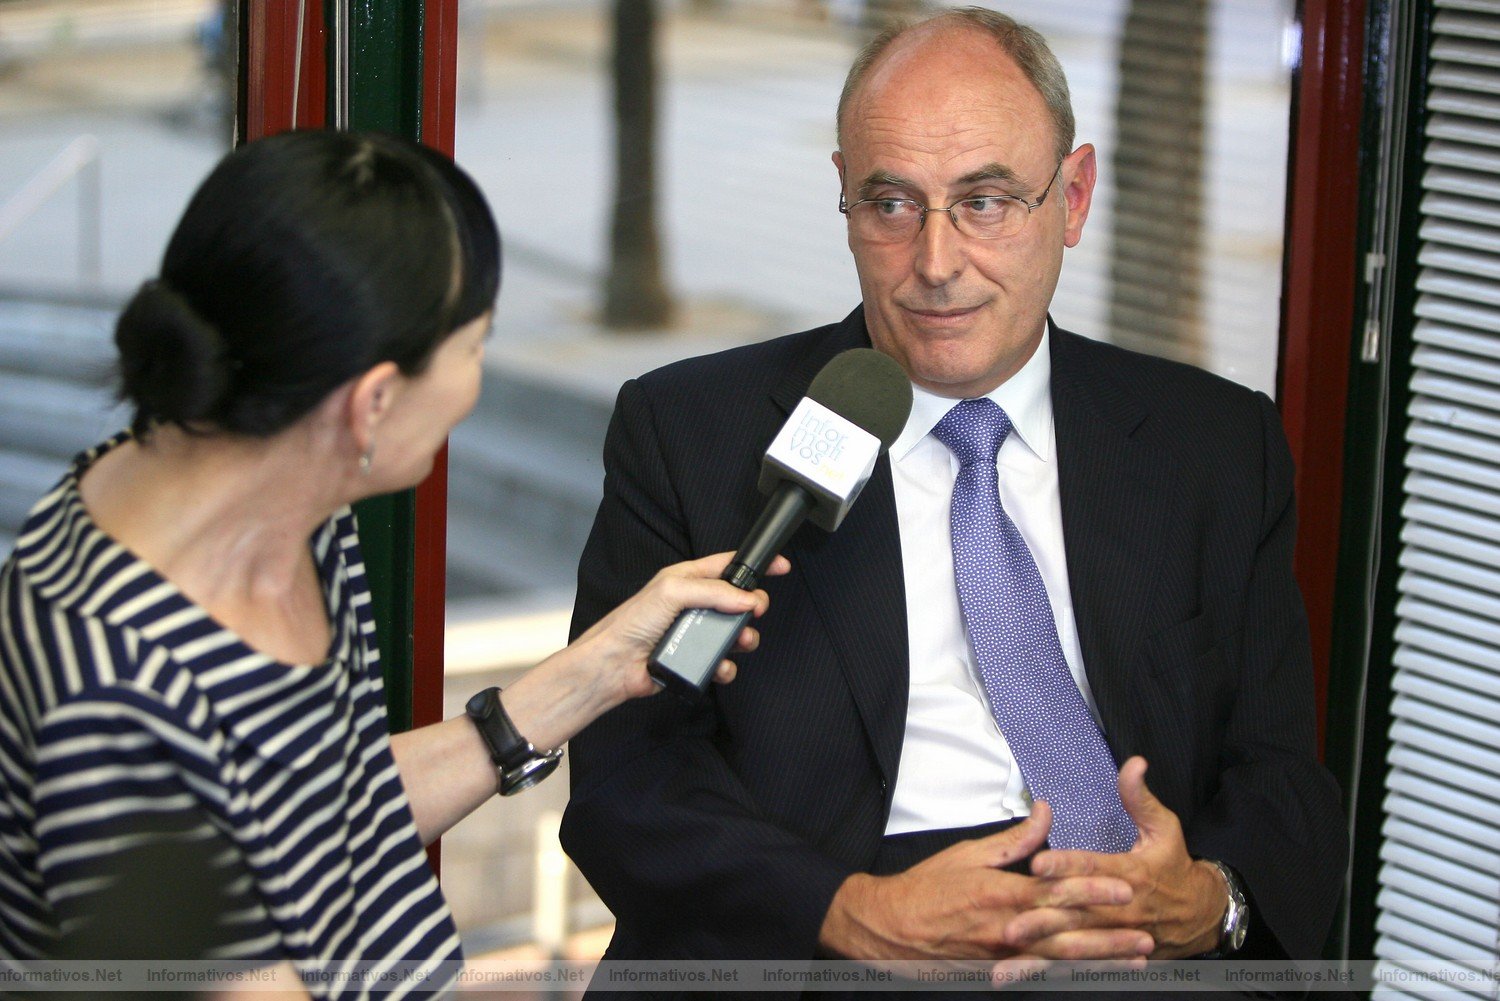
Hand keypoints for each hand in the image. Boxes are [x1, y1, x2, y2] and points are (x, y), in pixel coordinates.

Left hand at [571, 550, 790, 699]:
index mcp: (687, 580)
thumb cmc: (632, 622)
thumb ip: (713, 591)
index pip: (728, 565)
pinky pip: (721, 662)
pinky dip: (726, 666)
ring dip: (743, 638)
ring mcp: (694, 632)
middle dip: (752, 608)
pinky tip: (719, 667)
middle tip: (755, 612)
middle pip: (737, 602)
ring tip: (740, 642)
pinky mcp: (693, 658)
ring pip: (734, 633)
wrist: (615, 664)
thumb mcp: (672, 591)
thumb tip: (746, 598)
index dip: (754, 565)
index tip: (779, 566)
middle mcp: (693, 604)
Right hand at [819, 803, 1152, 964]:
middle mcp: (1006, 928)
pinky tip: (1088, 978)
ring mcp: (1002, 956)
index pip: (1057, 890)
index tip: (1125, 886)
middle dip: (1109, 933)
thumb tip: (1044, 813)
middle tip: (1146, 933)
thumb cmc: (924, 888)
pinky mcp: (994, 972)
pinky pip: (1036, 976)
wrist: (887, 927)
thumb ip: (1013, 840)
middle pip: (1067, 930)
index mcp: (1002, 893)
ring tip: (1133, 960)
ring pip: (1060, 959)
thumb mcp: (968, 854)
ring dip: (1099, 960)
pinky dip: (1065, 977)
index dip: (1093, 888)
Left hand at [1023, 757, 1226, 958]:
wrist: (1203, 915)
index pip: (1093, 868)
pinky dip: (1048, 968)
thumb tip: (1133, 763)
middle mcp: (1121, 908)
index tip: (1038, 862)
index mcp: (1130, 874)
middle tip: (1012, 916)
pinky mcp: (1113, 954)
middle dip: (1044, 913)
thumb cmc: (1176, 867)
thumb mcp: (1165, 828)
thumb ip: (1140, 798)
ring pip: (1075, 941)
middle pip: (1077, 910)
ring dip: (1042, 944)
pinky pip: (1078, 963)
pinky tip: (1019, 971)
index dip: (1066, 865)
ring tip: (1011, 943)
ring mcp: (1117, 936)